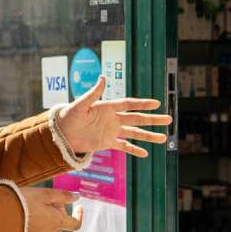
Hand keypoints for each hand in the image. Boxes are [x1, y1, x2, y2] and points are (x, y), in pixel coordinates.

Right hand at [19, 187, 81, 231]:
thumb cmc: (23, 202)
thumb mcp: (44, 193)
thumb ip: (63, 195)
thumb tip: (77, 196)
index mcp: (57, 222)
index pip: (75, 224)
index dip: (79, 215)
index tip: (78, 206)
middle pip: (61, 224)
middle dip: (58, 211)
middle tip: (46, 199)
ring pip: (50, 228)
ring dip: (48, 218)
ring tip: (35, 205)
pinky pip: (38, 231)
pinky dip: (38, 223)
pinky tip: (26, 213)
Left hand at [57, 77, 172, 158]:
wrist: (61, 133)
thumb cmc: (68, 116)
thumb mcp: (80, 104)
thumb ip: (93, 93)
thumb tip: (103, 77)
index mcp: (108, 107)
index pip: (129, 104)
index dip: (143, 103)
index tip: (157, 103)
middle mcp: (113, 118)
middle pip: (137, 119)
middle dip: (153, 119)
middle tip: (169, 119)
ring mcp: (112, 131)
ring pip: (134, 133)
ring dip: (148, 136)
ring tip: (163, 138)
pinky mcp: (107, 142)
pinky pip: (124, 146)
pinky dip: (134, 150)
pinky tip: (145, 154)